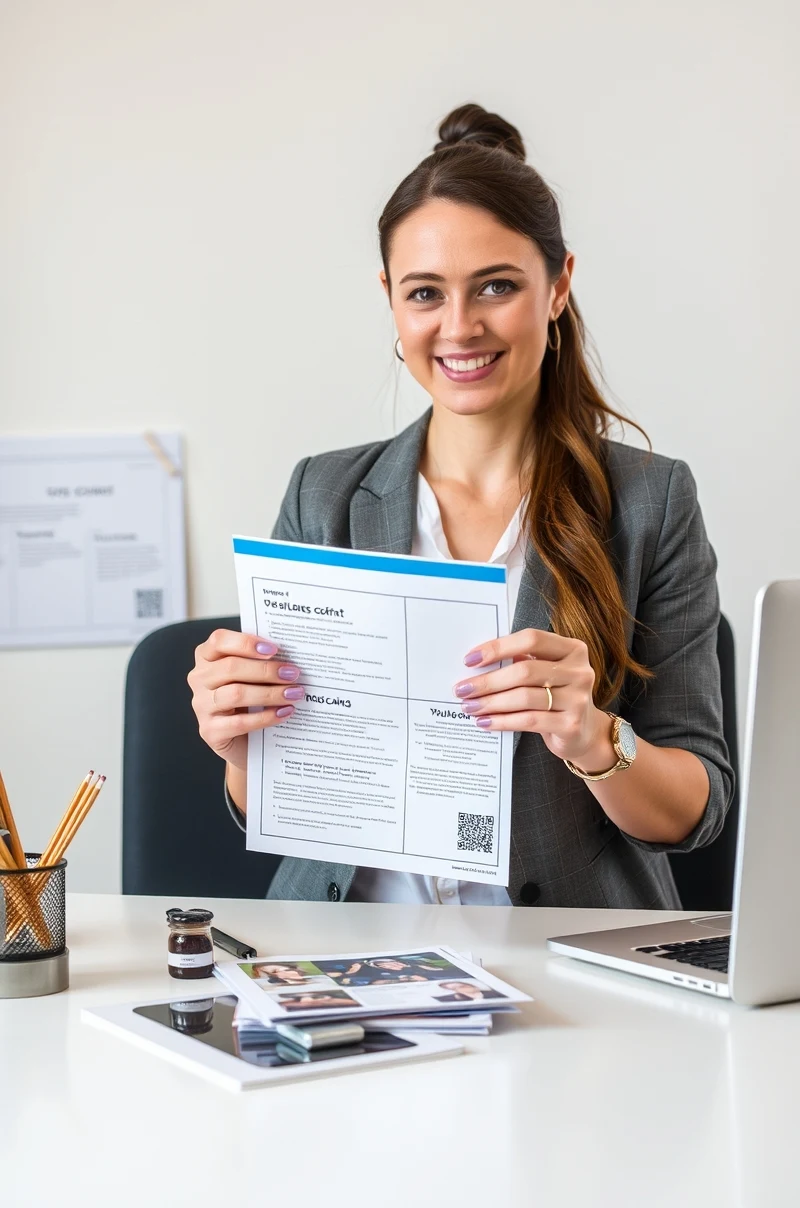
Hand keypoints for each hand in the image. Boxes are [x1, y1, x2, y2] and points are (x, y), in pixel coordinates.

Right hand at [187, 629, 303, 771]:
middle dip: (266, 670)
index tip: (274, 649)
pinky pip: (239, 722)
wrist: (246, 739)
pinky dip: (266, 717)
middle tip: (293, 674)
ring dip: (270, 693)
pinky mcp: (209, 731)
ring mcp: (201, 706)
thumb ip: (261, 661)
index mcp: (207, 657)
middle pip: (230, 667)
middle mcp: (199, 679)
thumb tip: (288, 655)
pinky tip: (284, 712)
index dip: (246, 643)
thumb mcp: (251, 675)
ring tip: (294, 694)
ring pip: (236, 694)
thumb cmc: (250, 699)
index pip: (219, 641)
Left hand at [452, 628, 615, 769]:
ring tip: (470, 706)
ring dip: (491, 703)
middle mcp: (579, 671)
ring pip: (524, 697)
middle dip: (488, 681)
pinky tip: (485, 722)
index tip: (470, 659)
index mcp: (572, 649)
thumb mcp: (544, 673)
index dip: (498, 647)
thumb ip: (520, 661)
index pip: (531, 639)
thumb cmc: (556, 696)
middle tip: (462, 689)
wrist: (583, 732)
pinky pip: (529, 721)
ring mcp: (578, 699)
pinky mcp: (571, 725)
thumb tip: (478, 660)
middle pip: (524, 671)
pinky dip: (502, 721)